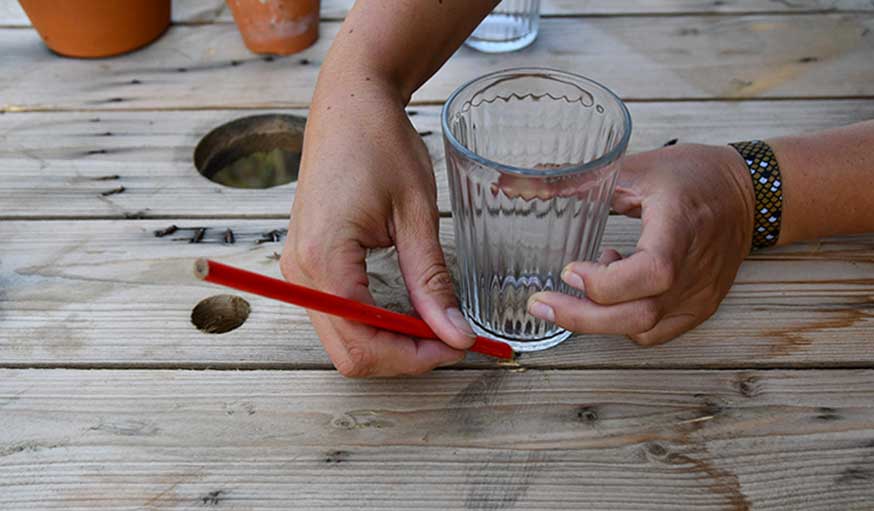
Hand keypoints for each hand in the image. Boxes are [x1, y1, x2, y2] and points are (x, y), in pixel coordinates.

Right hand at [281, 87, 474, 376]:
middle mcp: (301, 273)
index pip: (365, 341)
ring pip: (343, 340)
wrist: (348, 105)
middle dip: (404, 358)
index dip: (415, 357)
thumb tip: (456, 334)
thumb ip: (432, 281)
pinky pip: (337, 317)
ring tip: (434, 327)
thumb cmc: (381, 145)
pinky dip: (374, 326)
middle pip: (350, 353)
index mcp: (325, 259)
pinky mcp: (307, 263)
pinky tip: (407, 313)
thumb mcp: (416, 214)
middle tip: (451, 340)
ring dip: (390, 345)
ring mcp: (299, 270)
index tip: (460, 345)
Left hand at [527, 144, 754, 345]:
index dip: (606, 282)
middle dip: (581, 316)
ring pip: (643, 329)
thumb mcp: (636, 167)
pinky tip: (614, 292)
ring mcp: (699, 295)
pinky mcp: (699, 308)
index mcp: (680, 227)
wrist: (750, 195)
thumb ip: (577, 180)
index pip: (652, 272)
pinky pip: (654, 332)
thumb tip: (518, 184)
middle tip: (541, 303)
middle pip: (638, 315)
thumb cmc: (694, 176)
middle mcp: (694, 269)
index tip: (569, 269)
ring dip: (598, 318)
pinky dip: (623, 322)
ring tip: (579, 285)